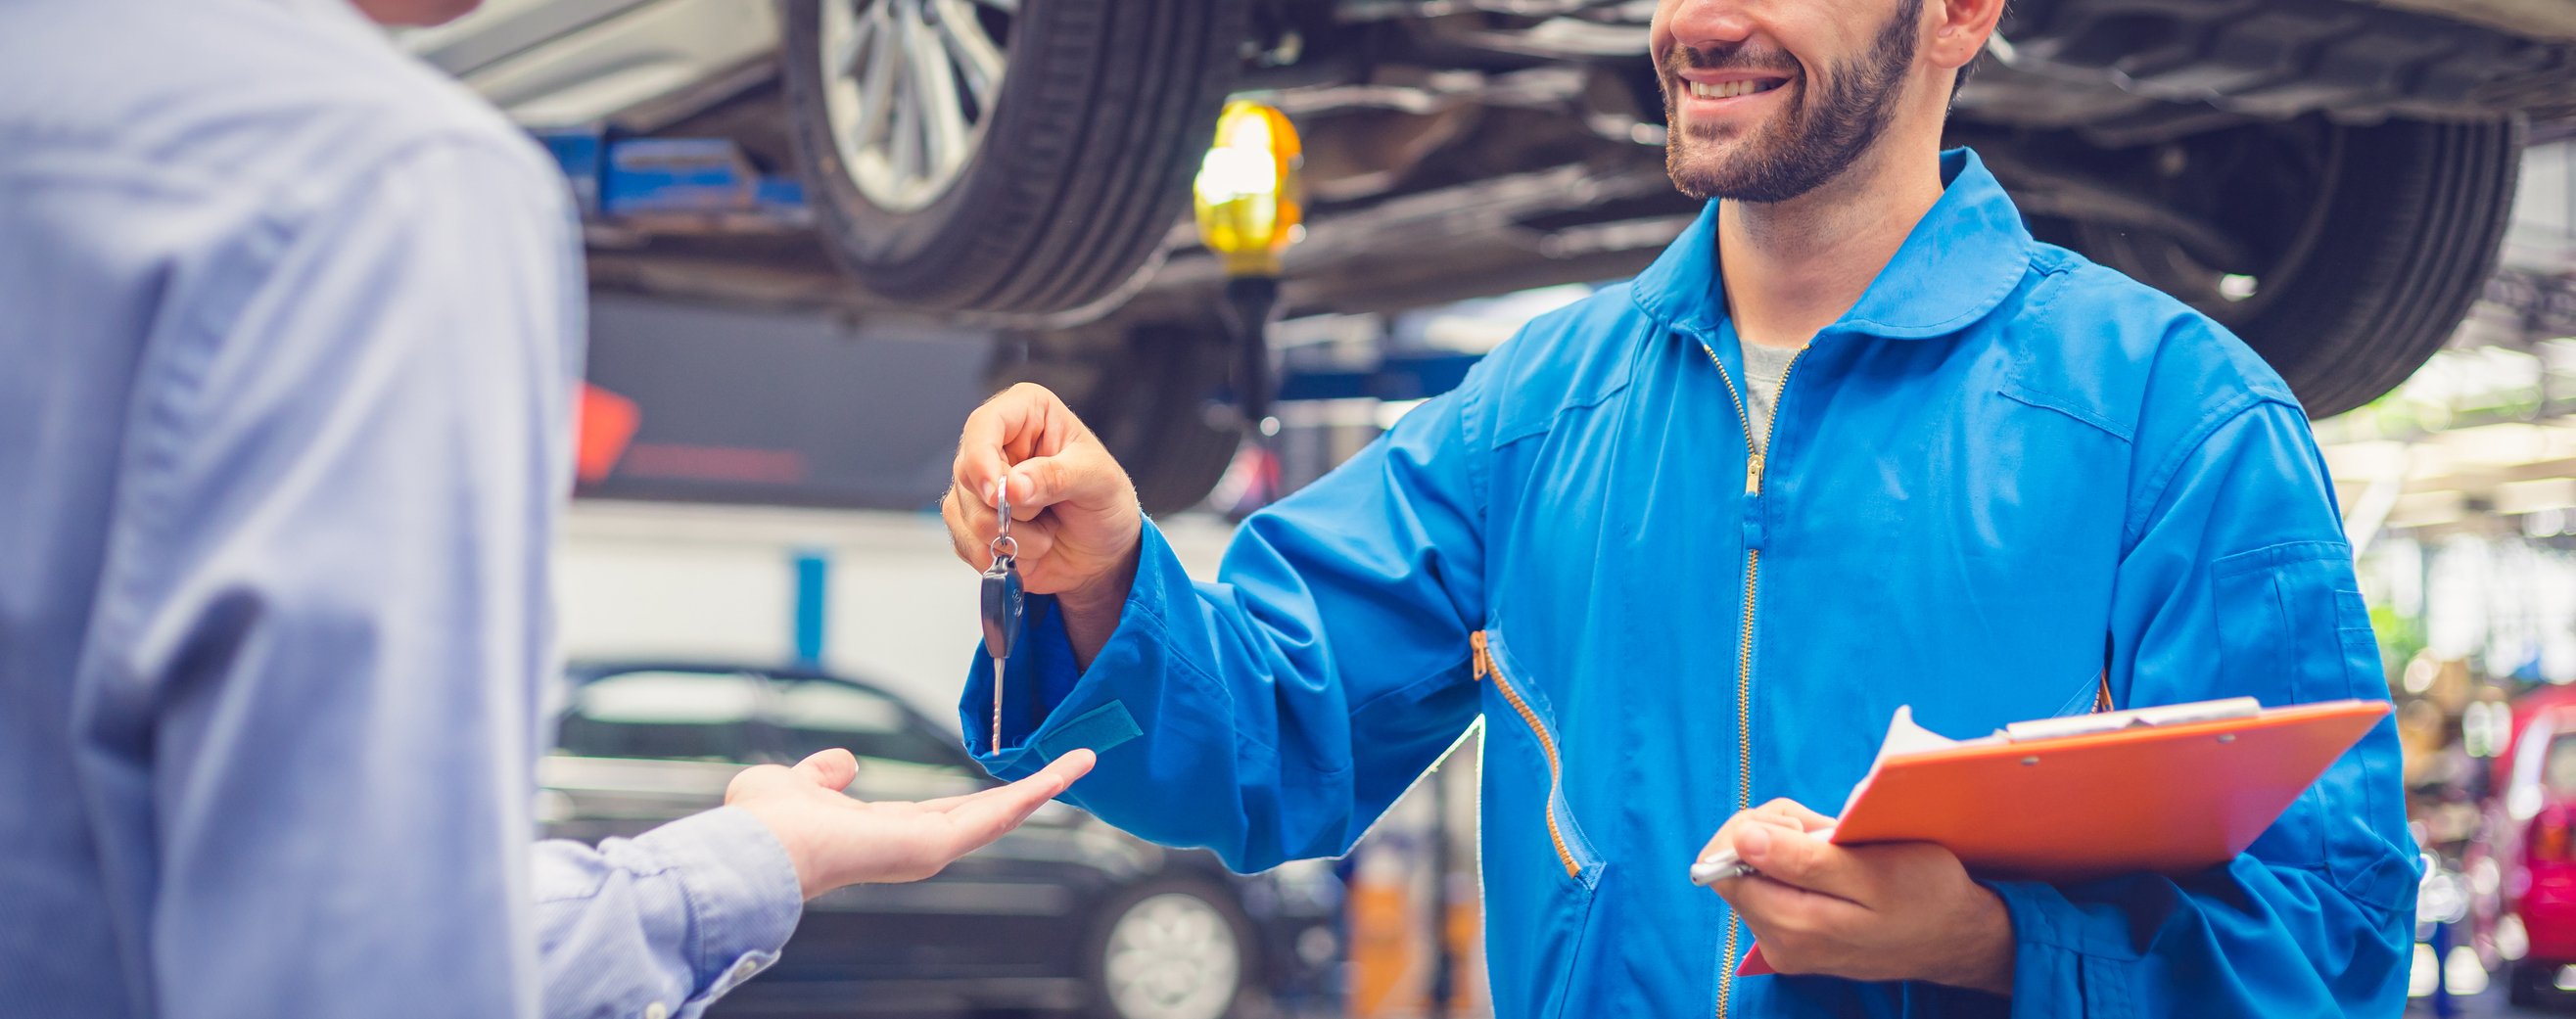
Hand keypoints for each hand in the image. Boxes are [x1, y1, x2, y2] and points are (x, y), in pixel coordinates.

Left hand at [727, 747, 1095, 897]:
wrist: (760, 847)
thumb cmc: (766, 825)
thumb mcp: (798, 781)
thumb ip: (823, 773)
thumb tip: (846, 761)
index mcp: (886, 832)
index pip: (945, 812)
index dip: (981, 795)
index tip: (1008, 782)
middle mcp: (913, 846)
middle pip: (986, 815)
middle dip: (1029, 792)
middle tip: (1070, 767)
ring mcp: (929, 849)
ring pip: (1000, 815)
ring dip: (1044, 787)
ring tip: (1081, 761)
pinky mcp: (937, 845)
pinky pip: (996, 815)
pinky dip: (1034, 792)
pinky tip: (1064, 772)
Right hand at [942, 383, 1142, 659]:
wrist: (1104, 552)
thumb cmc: (1106, 502)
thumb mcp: (1098, 481)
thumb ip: (1057, 478)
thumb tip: (1012, 486)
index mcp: (1027, 412)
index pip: (984, 425)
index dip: (982, 460)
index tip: (997, 495)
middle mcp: (996, 443)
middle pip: (967, 473)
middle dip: (1008, 510)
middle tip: (1046, 517)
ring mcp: (979, 484)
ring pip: (965, 513)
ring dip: (1010, 537)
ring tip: (1045, 533)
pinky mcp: (971, 520)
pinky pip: (964, 541)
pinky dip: (997, 554)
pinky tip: (1025, 550)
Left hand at [1699, 799, 2014, 994]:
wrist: (1957, 936)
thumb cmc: (1925, 894)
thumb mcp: (1872, 869)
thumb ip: (1802, 859)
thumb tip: (1741, 840)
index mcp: (1792, 927)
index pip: (1721, 863)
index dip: (1754, 827)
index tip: (1800, 825)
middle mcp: (1777, 943)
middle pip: (1732, 864)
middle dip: (1771, 832)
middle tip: (1823, 831)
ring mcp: (1784, 944)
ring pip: (1751, 872)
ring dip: (1786, 846)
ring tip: (1836, 850)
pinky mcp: (1794, 938)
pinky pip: (1772, 886)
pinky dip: (1795, 864)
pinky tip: (1833, 868)